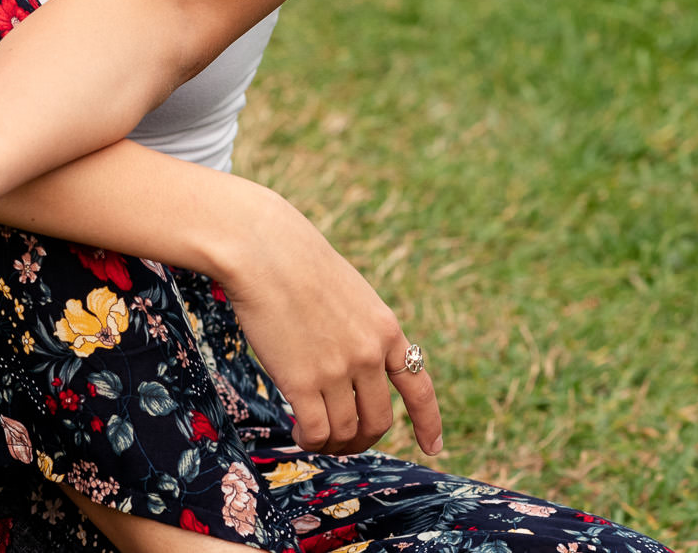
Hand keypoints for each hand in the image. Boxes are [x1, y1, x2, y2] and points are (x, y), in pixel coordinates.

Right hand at [218, 190, 442, 457]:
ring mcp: (338, 370)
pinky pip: (317, 432)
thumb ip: (361, 331)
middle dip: (363, 439)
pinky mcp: (302, 381)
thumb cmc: (298, 264)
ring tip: (313, 436)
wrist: (264, 250)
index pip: (419, 388)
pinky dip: (310, 441)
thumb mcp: (351, 294)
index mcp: (386, 330)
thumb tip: (356, 371)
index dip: (428, 423)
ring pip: (346, 432)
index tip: (432, 447)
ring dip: (332, 443)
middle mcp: (369, 355)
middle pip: (378, 421)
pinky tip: (299, 431)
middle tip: (342, 440)